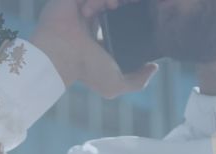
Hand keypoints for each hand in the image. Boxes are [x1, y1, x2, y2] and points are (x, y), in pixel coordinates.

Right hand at [29, 0, 157, 97]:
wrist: (61, 57)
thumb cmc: (86, 71)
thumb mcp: (116, 84)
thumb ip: (138, 80)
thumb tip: (153, 67)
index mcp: (96, 35)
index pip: (115, 16)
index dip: (128, 13)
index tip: (139, 17)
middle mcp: (87, 19)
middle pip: (111, 2)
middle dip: (123, 3)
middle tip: (128, 7)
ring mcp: (79, 6)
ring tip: (115, 6)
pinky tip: (110, 4)